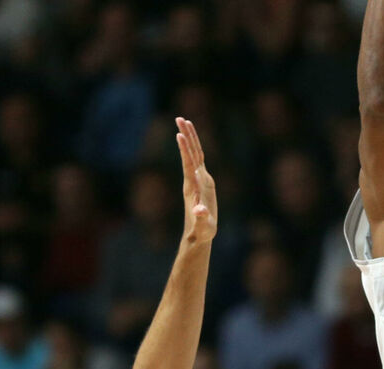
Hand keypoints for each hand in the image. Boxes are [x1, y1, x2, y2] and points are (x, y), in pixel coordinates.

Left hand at [176, 117, 216, 244]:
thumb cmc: (202, 231)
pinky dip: (196, 147)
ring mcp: (198, 179)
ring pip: (194, 154)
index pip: (189, 164)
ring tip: (184, 121)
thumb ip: (201, 219)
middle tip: (180, 118)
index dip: (185, 150)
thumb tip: (199, 211)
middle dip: (186, 136)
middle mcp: (194, 180)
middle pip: (190, 154)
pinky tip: (192, 138)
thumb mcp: (204, 226)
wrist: (198, 234)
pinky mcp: (202, 181)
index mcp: (194, 187)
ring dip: (190, 137)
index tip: (179, 135)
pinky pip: (199, 160)